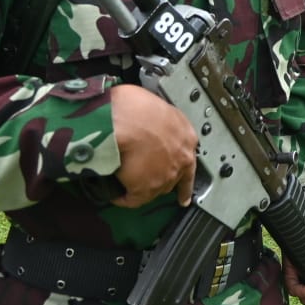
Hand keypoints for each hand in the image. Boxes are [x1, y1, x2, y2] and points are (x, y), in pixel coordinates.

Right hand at [109, 84, 197, 208]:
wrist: (124, 119)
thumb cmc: (134, 105)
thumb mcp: (155, 106)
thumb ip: (157, 121)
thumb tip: (146, 125)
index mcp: (186, 135)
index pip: (189, 156)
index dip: (183, 167)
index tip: (184, 180)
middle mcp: (181, 157)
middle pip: (174, 175)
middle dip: (160, 177)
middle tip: (147, 177)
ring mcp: (166, 175)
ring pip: (156, 188)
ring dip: (141, 185)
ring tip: (126, 181)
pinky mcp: (146, 188)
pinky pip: (133, 199)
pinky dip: (122, 198)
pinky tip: (115, 194)